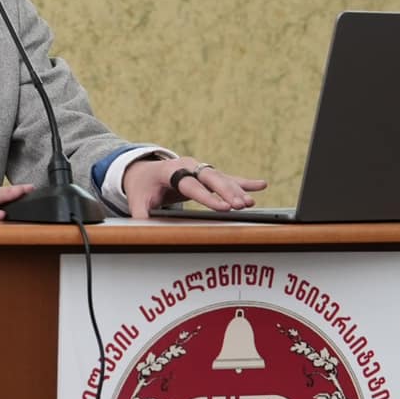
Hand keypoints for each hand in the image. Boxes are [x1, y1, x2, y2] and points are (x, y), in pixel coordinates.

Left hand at [122, 156, 266, 217]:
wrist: (145, 171)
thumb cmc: (143, 188)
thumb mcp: (137, 201)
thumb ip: (141, 216)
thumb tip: (145, 232)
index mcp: (170, 171)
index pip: (191, 184)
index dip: (208, 197)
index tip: (223, 208)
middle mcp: (188, 166)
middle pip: (211, 178)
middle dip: (227, 192)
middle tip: (240, 205)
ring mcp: (200, 168)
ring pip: (222, 178)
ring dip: (237, 190)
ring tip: (250, 203)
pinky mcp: (207, 175)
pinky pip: (229, 178)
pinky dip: (245, 183)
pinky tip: (262, 185)